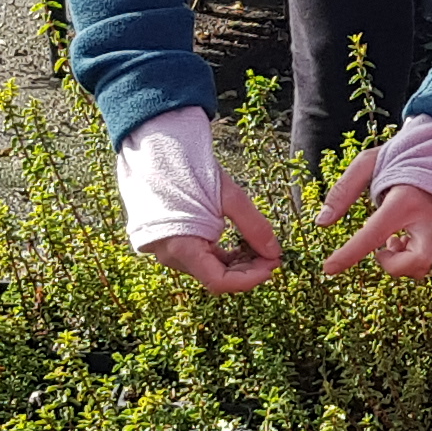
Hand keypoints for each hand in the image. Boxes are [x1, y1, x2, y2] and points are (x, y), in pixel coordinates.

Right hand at [145, 179, 282, 293]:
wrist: (157, 149)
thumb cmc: (189, 169)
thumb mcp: (228, 197)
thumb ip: (253, 226)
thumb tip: (274, 251)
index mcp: (181, 247)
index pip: (219, 281)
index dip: (250, 279)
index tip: (272, 265)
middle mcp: (170, 255)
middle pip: (215, 277)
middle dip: (248, 270)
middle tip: (272, 254)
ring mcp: (167, 249)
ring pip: (209, 268)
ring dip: (236, 263)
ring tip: (258, 246)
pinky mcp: (170, 240)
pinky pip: (199, 256)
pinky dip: (222, 254)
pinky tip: (240, 243)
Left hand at [316, 149, 431, 278]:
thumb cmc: (400, 154)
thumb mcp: (368, 163)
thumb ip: (343, 191)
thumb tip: (322, 222)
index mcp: (404, 199)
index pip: (373, 235)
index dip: (348, 255)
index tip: (328, 268)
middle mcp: (427, 218)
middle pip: (418, 262)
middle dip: (395, 267)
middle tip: (380, 253)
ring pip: (425, 264)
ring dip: (402, 260)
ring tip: (391, 240)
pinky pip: (427, 253)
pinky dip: (410, 253)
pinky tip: (402, 237)